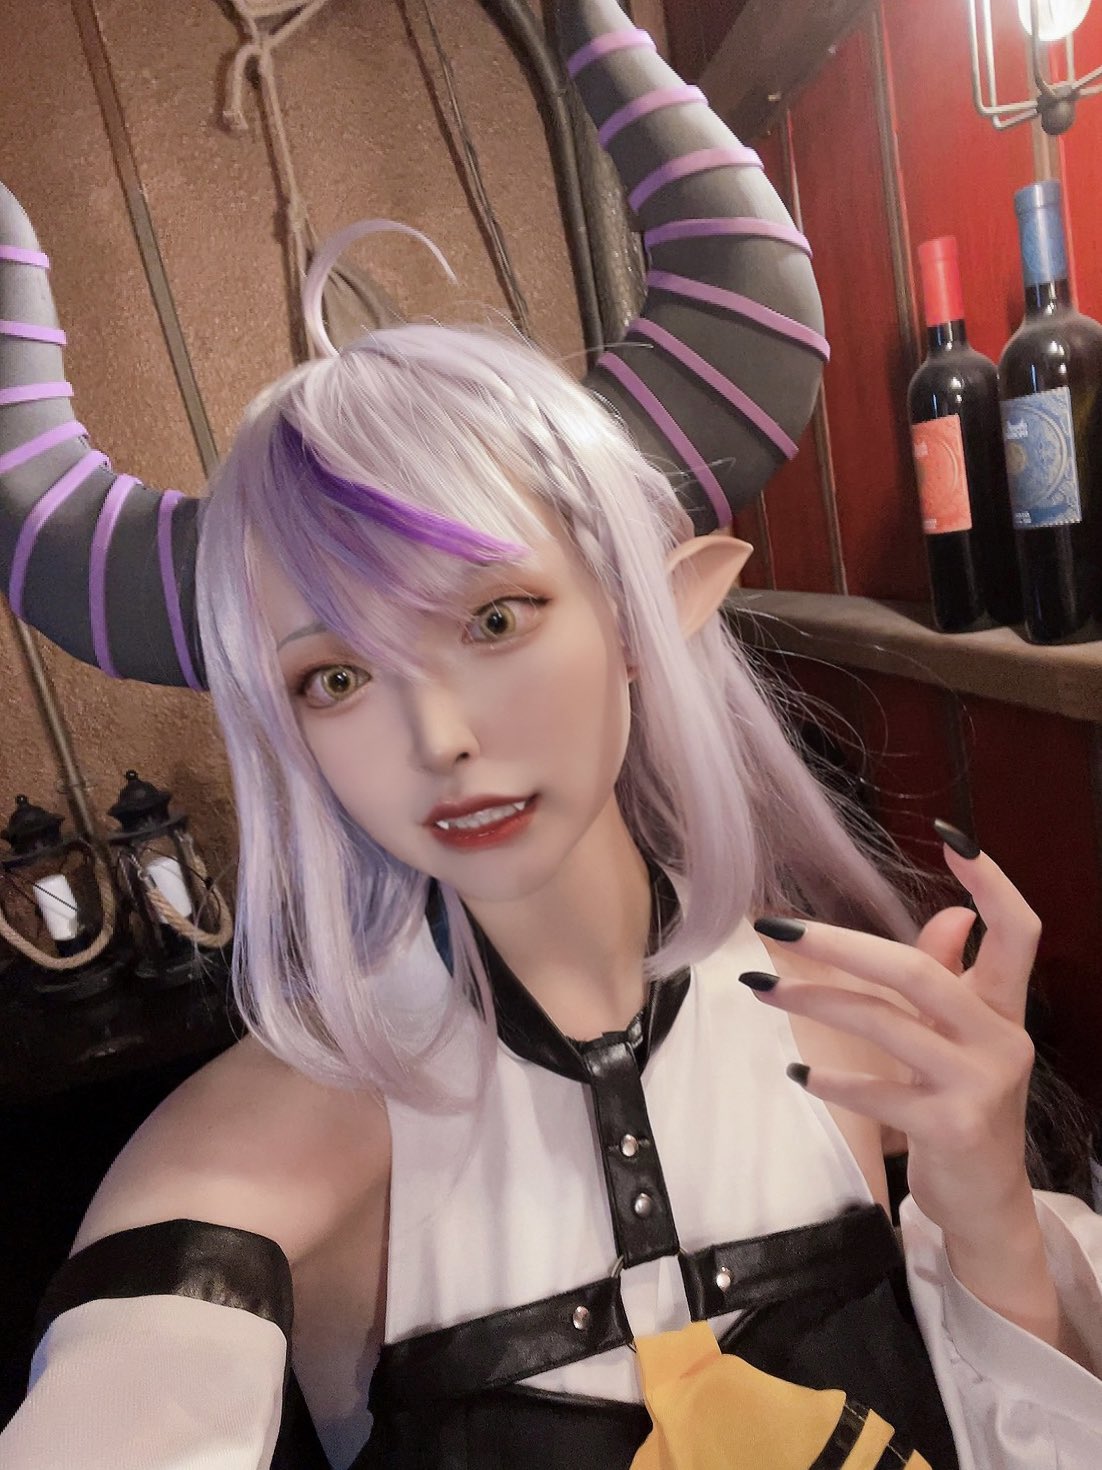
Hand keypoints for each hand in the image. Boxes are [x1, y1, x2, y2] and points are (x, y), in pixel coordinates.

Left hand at [746, 823, 1040, 1248]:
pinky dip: (833, 1080)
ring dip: (815, 1001)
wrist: (986, 1202)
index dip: (991, 883)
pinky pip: (878, 1091)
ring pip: (885, 1024)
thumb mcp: (960, 1038)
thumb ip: (950, 976)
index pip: (1016, 932)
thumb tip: (951, 913)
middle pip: (919, 972)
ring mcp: (978, 1086)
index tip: (950, 837)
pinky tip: (799, 1071)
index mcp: (1004, 1008)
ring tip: (763, 988)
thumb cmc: (962, 1103)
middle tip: (778, 928)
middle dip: (840, 944)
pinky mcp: (951, 1128)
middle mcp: (1000, 1039)